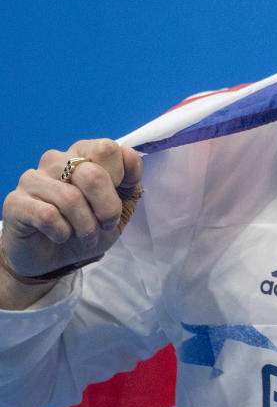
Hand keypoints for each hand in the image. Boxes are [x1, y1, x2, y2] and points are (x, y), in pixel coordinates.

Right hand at [1, 139, 142, 304]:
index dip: (121, 178)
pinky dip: (63, 232)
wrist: (55, 258)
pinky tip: (61, 236)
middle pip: (92, 174)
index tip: (118, 198)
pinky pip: (47, 216)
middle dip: (107, 208)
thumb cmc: (89, 226)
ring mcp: (32, 179)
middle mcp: (56, 159)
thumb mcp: (121, 205)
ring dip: (86, 226)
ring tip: (87, 237)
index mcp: (83, 153)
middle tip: (106, 225)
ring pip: (70, 198)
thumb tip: (130, 156)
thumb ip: (130, 179)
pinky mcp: (15, 202)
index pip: (108, 148)